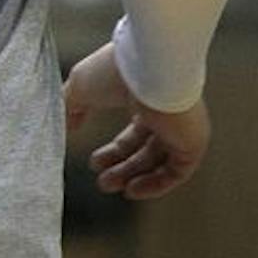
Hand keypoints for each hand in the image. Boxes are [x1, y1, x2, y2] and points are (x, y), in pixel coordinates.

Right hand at [64, 41, 210, 199]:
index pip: (134, 132)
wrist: (148, 66)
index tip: (94, 162)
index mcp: (144, 98)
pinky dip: (156, 184)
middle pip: (144, 149)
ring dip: (133, 177)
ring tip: (109, 186)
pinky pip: (177, 172)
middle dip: (121, 167)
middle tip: (102, 182)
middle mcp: (167, 115)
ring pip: (158, 162)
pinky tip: (133, 191)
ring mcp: (182, 129)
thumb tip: (63, 126)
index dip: (114, 151)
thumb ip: (70, 107)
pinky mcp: (193, 143)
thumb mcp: (80, 87)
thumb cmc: (114, 70)